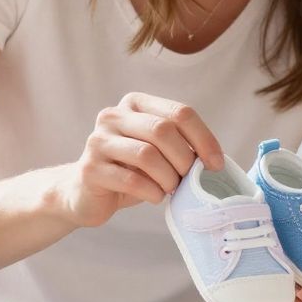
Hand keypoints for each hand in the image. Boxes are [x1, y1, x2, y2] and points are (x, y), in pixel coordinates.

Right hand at [59, 93, 222, 227]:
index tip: (216, 164)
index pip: (179, 112)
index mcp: (135, 104)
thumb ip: (179, 145)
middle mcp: (113, 116)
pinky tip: (155, 196)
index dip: (204, 138)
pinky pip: (131, 180)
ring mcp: (98, 141)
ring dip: (168, 177)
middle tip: (188, 179)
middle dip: (184, 159)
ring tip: (170, 189)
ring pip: (147, 155)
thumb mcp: (157, 151)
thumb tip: (213, 160)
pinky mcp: (90, 169)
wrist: (85, 194)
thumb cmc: (129, 171)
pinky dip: (152, 192)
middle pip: (162, 130)